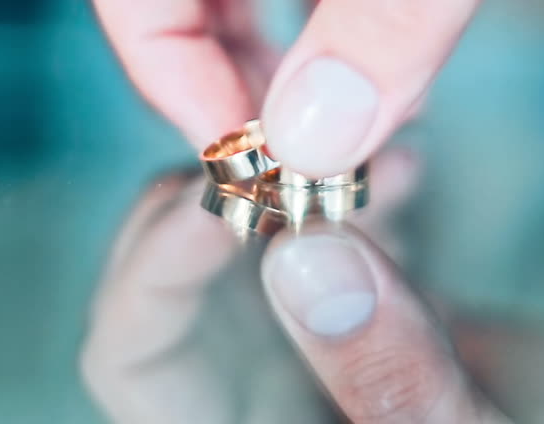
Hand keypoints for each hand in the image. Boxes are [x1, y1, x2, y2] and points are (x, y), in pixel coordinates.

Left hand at [80, 161, 543, 422]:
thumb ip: (391, 378)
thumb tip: (296, 257)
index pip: (131, 354)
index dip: (155, 268)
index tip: (227, 192)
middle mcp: (258, 396)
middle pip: (168, 282)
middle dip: (218, 200)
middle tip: (290, 147)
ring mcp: (313, 354)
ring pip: (245, 246)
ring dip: (288, 184)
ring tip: (363, 149)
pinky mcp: (373, 318)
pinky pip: (329, 237)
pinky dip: (356, 193)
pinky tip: (411, 167)